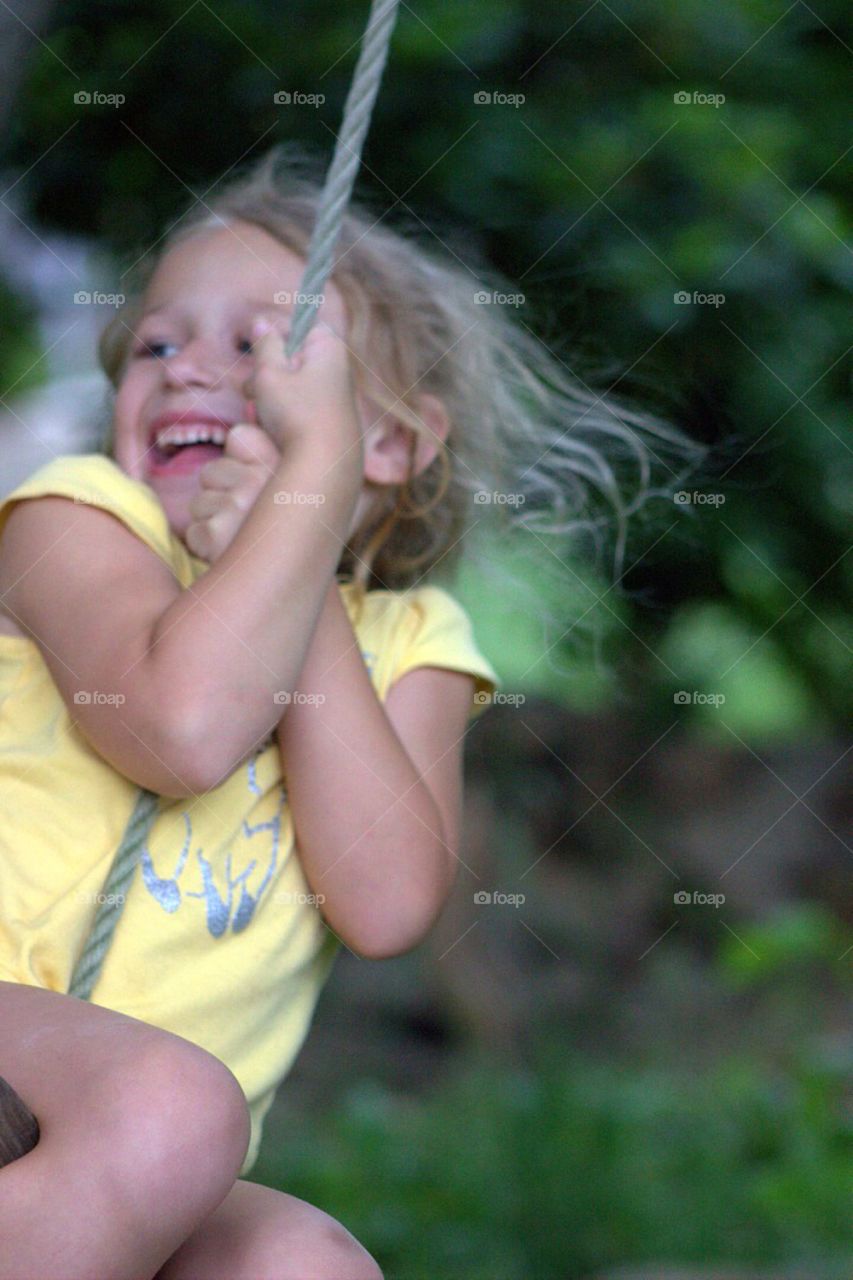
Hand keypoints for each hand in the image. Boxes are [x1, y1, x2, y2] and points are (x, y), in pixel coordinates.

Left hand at [185, 424, 280, 562]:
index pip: (240, 439)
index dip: (242, 467)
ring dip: (213, 525)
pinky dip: (205, 550)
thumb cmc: (288, 543)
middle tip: (250, 525)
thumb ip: (260, 454)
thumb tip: (235, 433)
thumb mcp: (283, 491)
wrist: (296, 594)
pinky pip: (192, 532)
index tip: (264, 490)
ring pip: (198, 504)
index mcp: (281, 464)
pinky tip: (231, 559)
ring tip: (242, 543)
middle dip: (221, 498)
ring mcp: (239, 505)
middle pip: (211, 472)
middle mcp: (262, 480)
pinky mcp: (218, 532)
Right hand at [242, 314, 362, 462]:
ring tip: (262, 415)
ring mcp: (334, 398)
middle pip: (292, 359)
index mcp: (328, 348)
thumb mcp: (270, 373)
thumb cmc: (297, 414)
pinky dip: (283, 417)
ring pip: (291, 387)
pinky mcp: (329, 423)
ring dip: (270, 398)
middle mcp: (336, 370)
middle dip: (267, 373)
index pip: (298, 325)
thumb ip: (265, 345)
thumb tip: (262, 323)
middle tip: (254, 391)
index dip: (273, 336)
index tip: (254, 350)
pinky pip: (298, 410)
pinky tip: (273, 432)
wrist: (324, 467)